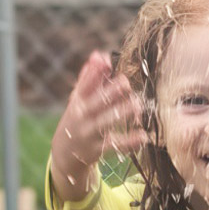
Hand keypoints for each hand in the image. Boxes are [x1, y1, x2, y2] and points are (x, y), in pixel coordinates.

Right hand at [50, 51, 145, 200]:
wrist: (65, 155)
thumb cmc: (78, 120)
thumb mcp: (79, 100)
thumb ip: (90, 78)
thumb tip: (100, 55)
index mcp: (77, 101)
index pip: (85, 84)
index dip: (95, 72)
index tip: (108, 61)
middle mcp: (81, 116)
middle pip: (97, 101)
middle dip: (112, 91)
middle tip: (126, 84)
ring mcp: (89, 134)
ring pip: (107, 121)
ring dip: (123, 112)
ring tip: (137, 105)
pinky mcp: (98, 150)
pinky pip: (116, 145)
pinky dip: (130, 141)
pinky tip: (143, 136)